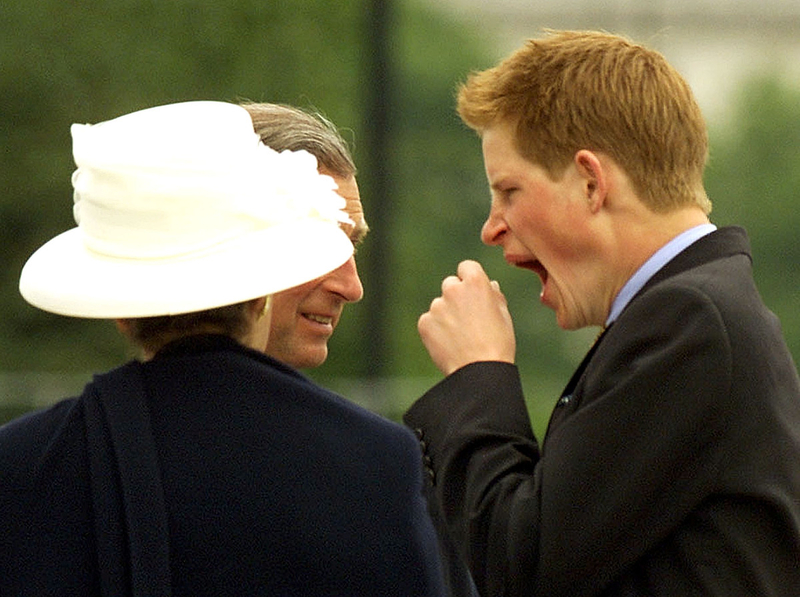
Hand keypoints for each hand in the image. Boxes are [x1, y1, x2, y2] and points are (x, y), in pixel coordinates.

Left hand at [418, 260, 515, 375]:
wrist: (479, 372)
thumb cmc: (498, 344)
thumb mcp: (504, 315)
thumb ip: (494, 295)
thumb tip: (490, 285)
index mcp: (475, 282)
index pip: (466, 267)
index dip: (470, 279)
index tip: (472, 292)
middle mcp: (453, 289)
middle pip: (450, 285)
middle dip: (456, 297)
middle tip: (468, 320)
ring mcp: (436, 306)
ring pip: (439, 305)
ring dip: (446, 315)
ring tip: (461, 338)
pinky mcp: (424, 322)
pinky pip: (429, 321)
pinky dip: (436, 330)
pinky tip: (450, 344)